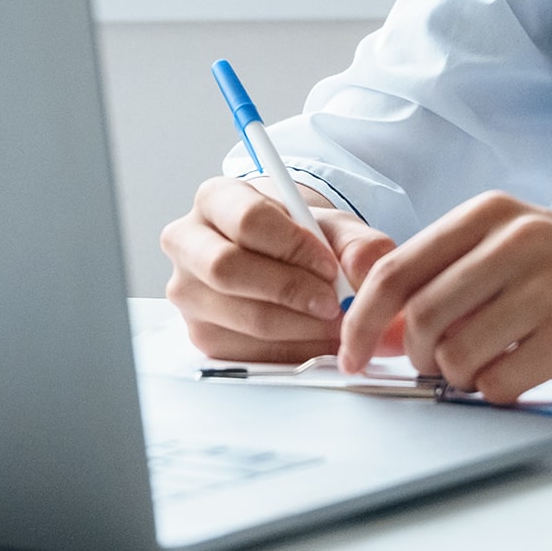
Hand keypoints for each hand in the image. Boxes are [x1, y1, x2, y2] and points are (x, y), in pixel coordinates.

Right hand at [162, 176, 397, 362]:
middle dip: (290, 290)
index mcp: (214, 199)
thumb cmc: (300, 238)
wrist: (282, 262)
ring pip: (241, 315)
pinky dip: (292, 350)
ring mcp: (188, 292)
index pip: (247, 220)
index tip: (330, 266)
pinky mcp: (200, 334)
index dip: (293, 246)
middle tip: (334, 303)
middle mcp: (187, 243)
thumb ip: (358, 242)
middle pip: (227, 269)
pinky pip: (247, 351)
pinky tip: (316, 338)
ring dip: (299, 326)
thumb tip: (364, 269)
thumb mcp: (332, 227)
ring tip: (335, 322)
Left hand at [337, 193, 551, 401]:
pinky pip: (499, 384)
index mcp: (491, 214)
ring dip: (461, 379)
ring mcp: (546, 289)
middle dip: (417, 359)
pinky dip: (498, 394)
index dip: (361, 321)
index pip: (396, 270)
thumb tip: (384, 328)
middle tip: (440, 370)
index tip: (351, 354)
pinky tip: (524, 375)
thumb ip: (455, 276)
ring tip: (492, 368)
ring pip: (456, 356)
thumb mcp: (522, 248)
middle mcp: (515, 242)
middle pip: (421, 320)